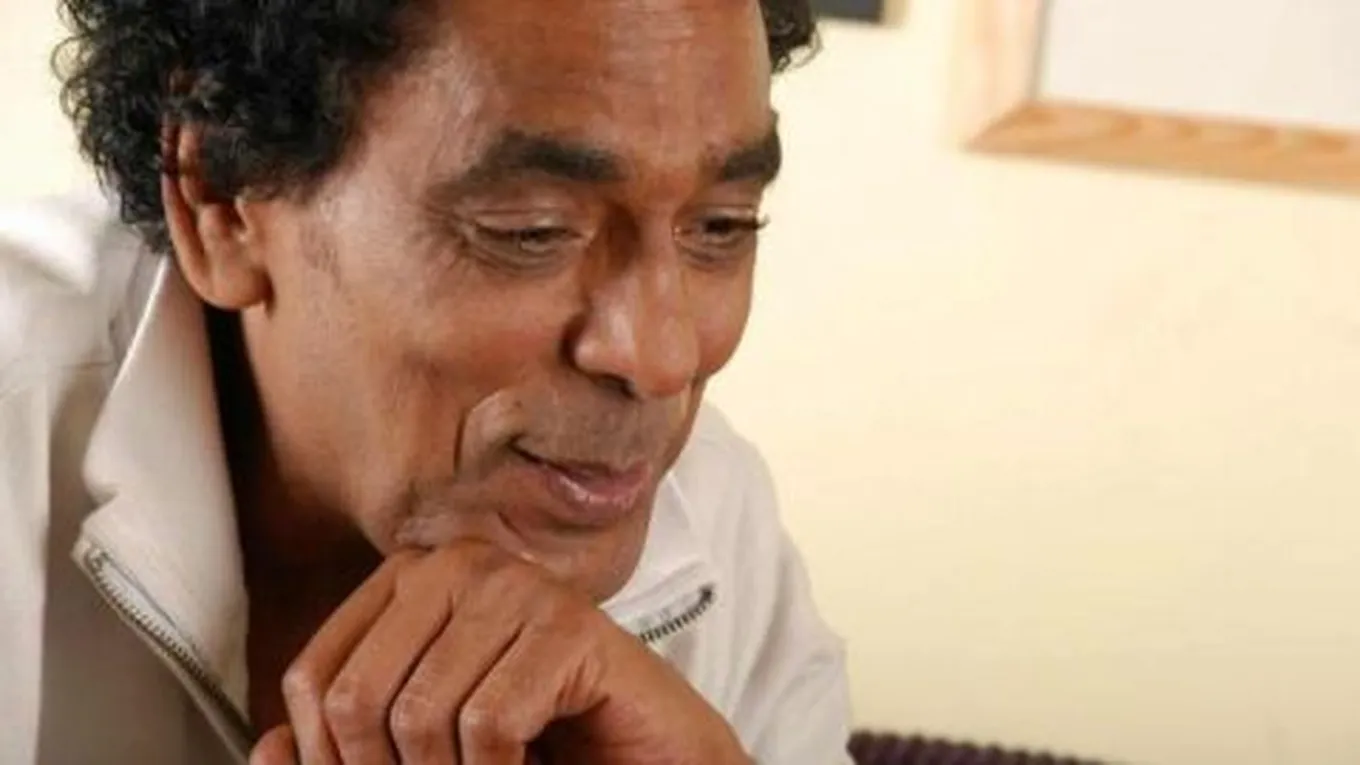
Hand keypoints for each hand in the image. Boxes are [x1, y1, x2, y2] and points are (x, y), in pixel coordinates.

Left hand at [248, 542, 749, 764]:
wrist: (653, 761)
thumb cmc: (546, 746)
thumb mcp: (426, 751)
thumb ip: (347, 749)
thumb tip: (265, 749)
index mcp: (411, 581)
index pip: (311, 678)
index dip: (328, 760)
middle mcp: (458, 565)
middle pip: (354, 699)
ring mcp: (517, 586)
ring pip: (418, 716)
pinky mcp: (568, 624)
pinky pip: (487, 724)